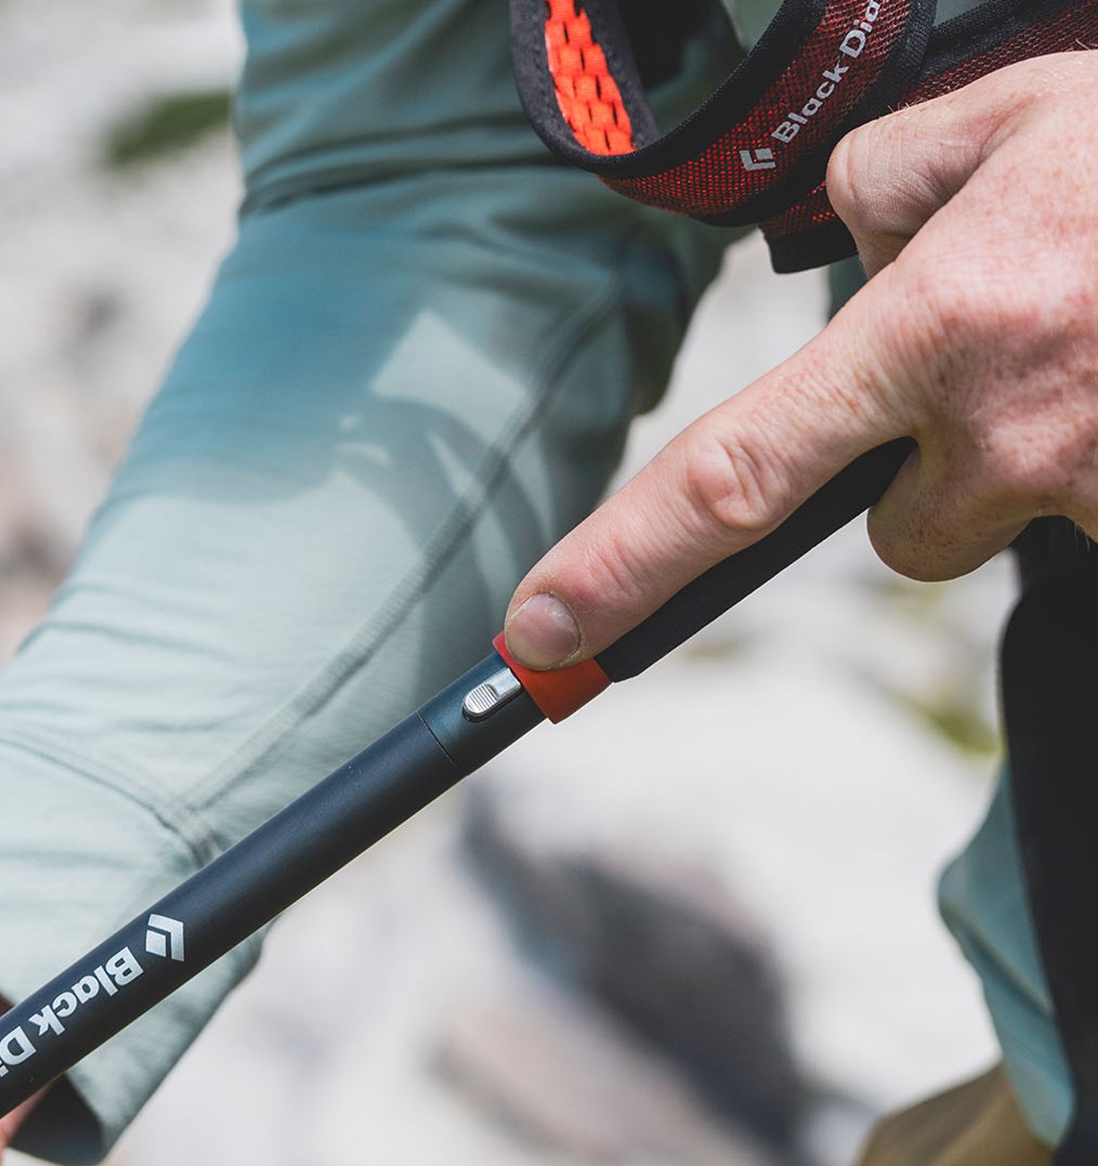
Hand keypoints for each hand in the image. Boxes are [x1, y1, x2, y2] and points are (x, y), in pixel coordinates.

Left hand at [503, 52, 1097, 667]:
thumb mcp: (1022, 114)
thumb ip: (893, 185)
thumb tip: (840, 247)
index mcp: (938, 329)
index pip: (730, 476)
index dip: (621, 565)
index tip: (539, 635)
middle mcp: (1007, 431)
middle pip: (894, 535)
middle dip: (921, 477)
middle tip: (1016, 362)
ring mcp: (1093, 483)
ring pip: (1000, 522)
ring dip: (1024, 463)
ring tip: (1097, 350)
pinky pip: (1085, 511)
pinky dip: (1097, 452)